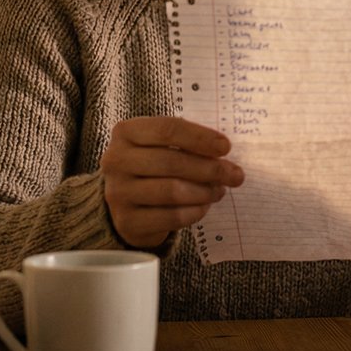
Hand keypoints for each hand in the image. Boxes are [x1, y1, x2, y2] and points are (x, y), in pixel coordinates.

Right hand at [99, 116, 243, 248]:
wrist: (127, 202)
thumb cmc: (154, 166)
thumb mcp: (163, 146)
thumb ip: (188, 144)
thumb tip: (224, 151)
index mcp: (126, 132)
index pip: (167, 129)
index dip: (200, 137)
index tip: (226, 147)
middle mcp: (115, 160)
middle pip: (171, 162)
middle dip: (210, 169)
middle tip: (235, 175)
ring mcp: (118, 192)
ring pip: (172, 191)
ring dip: (204, 191)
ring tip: (220, 190)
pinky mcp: (126, 221)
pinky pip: (171, 217)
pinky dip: (195, 212)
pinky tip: (204, 206)